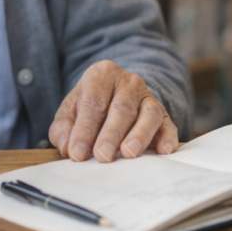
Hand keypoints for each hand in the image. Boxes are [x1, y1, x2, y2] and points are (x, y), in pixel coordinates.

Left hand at [48, 59, 177, 162]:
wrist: (115, 93)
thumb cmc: (90, 105)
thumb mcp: (70, 111)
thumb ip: (63, 128)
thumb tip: (68, 147)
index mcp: (102, 74)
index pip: (93, 102)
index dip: (85, 128)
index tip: (77, 153)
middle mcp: (128, 81)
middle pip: (122, 108)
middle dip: (111, 134)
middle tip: (103, 156)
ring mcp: (148, 96)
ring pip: (148, 113)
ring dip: (139, 134)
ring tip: (129, 153)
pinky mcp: (163, 112)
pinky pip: (168, 123)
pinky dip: (167, 137)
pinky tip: (163, 151)